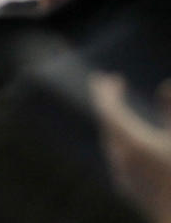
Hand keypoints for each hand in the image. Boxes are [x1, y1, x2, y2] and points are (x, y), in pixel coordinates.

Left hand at [90, 73, 170, 222]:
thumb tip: (165, 85)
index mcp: (131, 143)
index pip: (108, 109)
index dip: (106, 91)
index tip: (105, 77)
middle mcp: (121, 159)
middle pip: (107, 124)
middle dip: (109, 102)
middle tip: (112, 84)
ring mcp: (125, 177)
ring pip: (111, 143)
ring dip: (114, 122)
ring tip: (118, 110)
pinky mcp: (133, 192)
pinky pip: (119, 159)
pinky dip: (121, 142)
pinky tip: (126, 142)